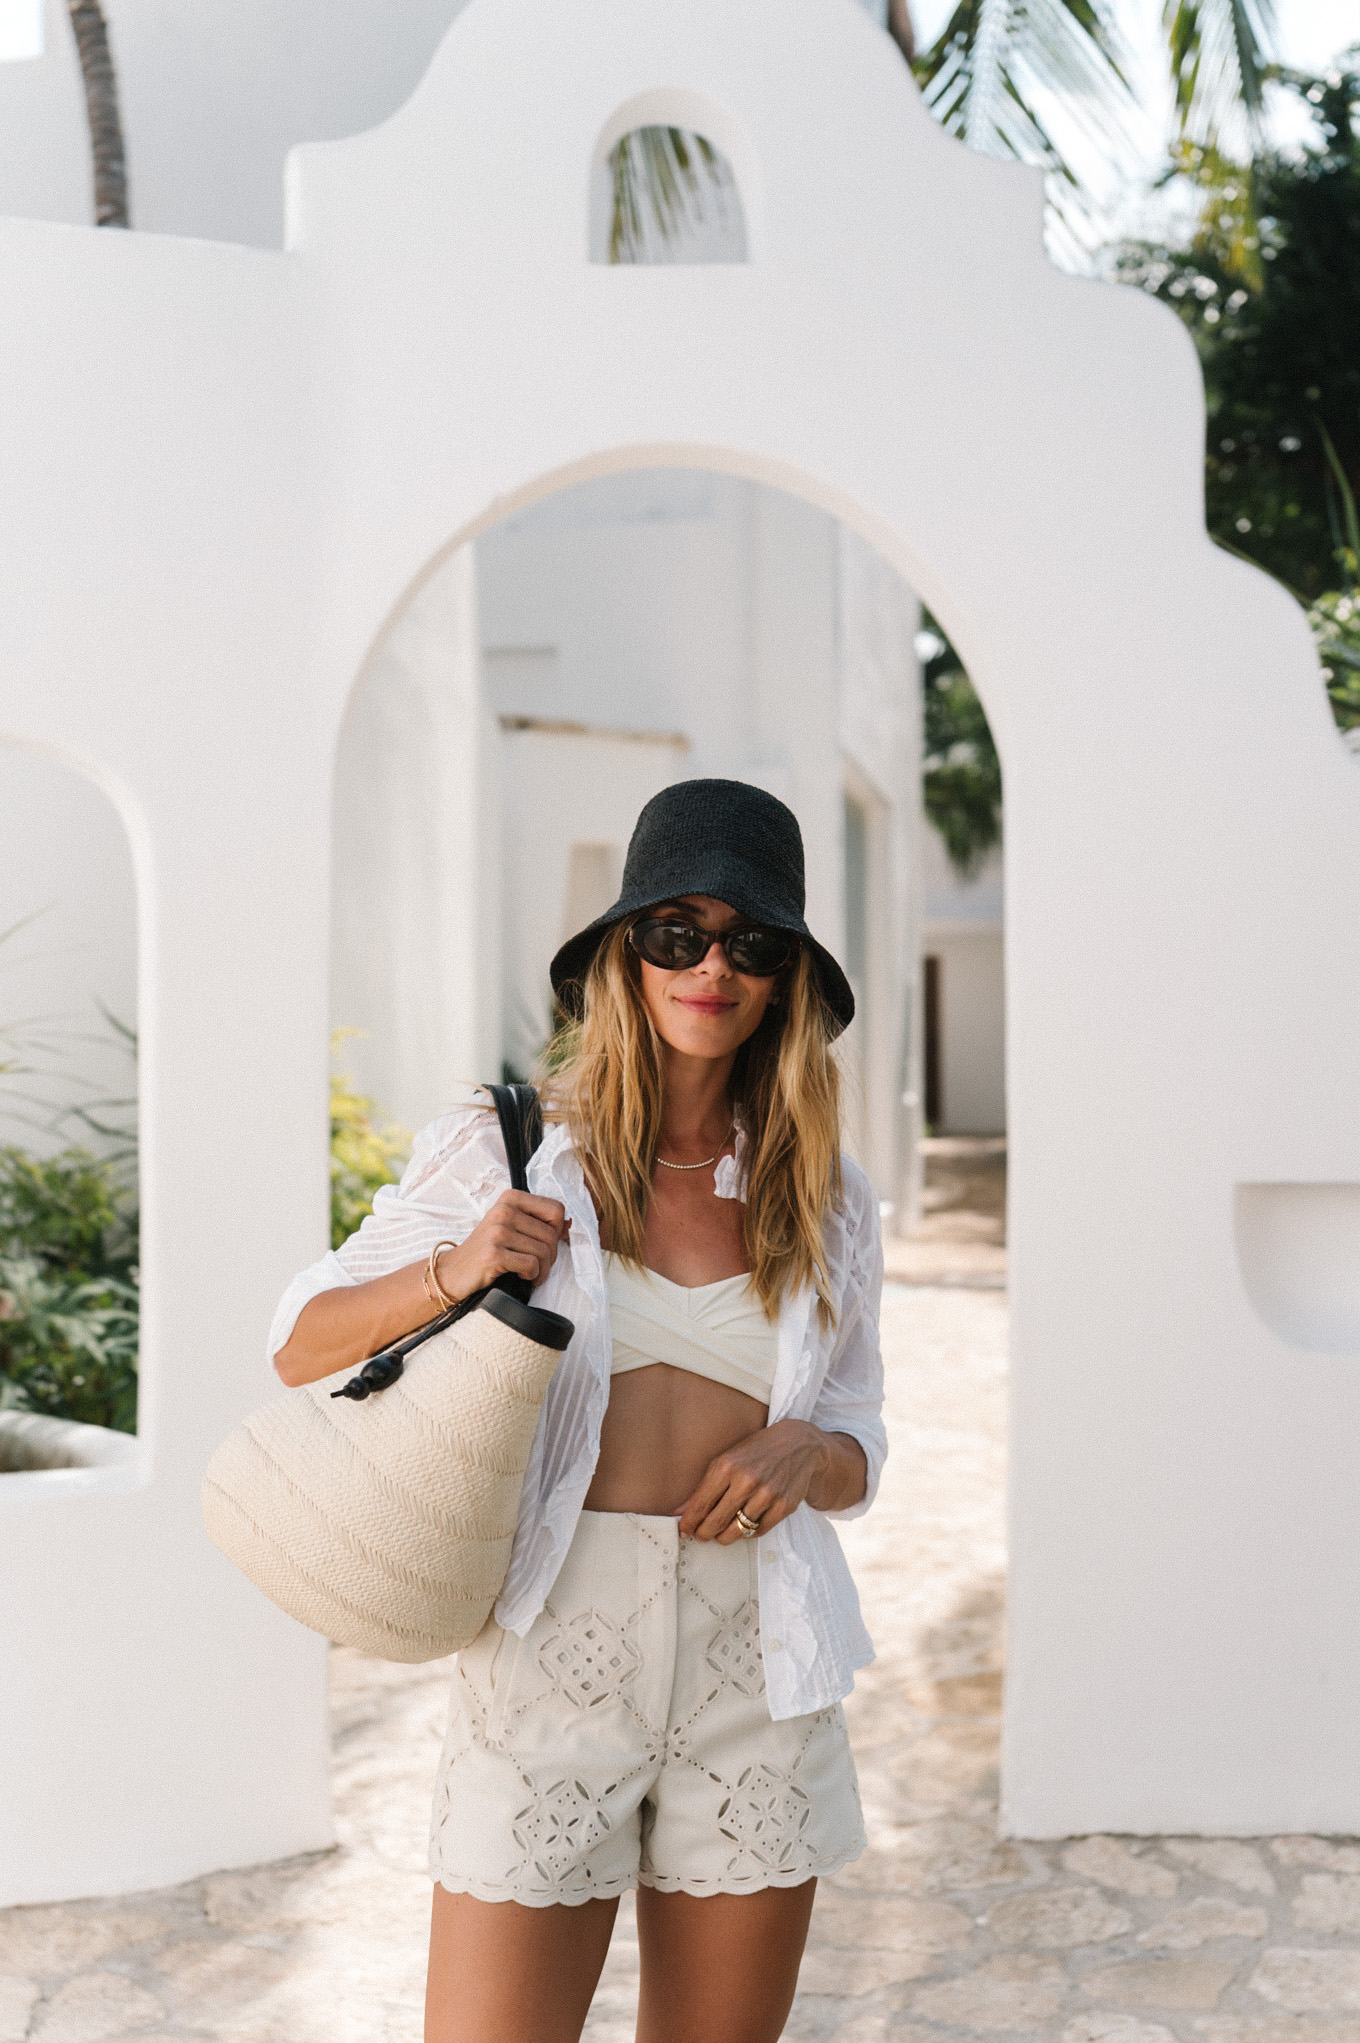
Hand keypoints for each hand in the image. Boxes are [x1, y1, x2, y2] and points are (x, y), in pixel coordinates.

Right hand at [436, 1190, 569, 1301]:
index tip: (547, 1243)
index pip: (556, 1209)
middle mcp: (503, 1210)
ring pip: (543, 1252)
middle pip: (552, 1234)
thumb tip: (569, 1226)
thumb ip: (538, 1222)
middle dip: (551, 1256)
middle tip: (538, 1266)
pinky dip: (531, 1276)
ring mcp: (497, 1231)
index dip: (558, 1230)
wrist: (454, 1271)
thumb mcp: (511, 1226)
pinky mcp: (494, 1254)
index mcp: (510, 1198)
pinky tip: (519, 1275)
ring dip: (542, 1270)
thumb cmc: (489, 1249)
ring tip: (530, 1274)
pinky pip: (531, 1265)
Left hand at [677, 1419, 836, 1544]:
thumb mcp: (727, 1460)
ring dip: (725, 1537)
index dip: (689, 1523)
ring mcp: (767, 1494)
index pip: (700, 1505)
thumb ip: (704, 1487)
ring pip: (737, 1531)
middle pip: (716, 1522)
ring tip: (721, 1534)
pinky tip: (744, 1526)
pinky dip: (748, 1533)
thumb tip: (681, 1511)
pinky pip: (759, 1531)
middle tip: (701, 1535)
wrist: (797, 1444)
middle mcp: (747, 1480)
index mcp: (727, 1466)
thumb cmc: (756, 1452)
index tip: (684, 1530)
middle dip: (704, 1534)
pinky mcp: (784, 1506)